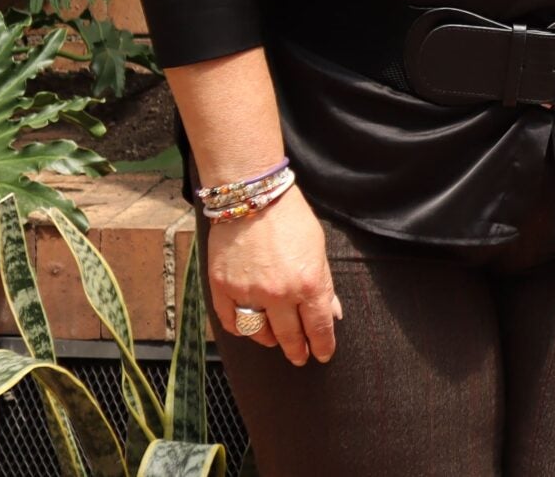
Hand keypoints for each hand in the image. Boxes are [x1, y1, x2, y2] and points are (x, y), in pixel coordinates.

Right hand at [209, 188, 342, 364]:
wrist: (252, 197)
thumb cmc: (290, 219)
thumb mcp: (318, 250)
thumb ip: (324, 284)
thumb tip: (332, 312)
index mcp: (307, 283)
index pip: (318, 326)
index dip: (322, 344)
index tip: (323, 354)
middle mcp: (278, 294)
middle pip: (289, 336)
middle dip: (297, 350)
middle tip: (300, 358)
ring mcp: (247, 292)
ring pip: (259, 334)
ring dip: (270, 340)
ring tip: (276, 340)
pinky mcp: (222, 288)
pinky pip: (231, 322)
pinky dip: (241, 328)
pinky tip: (249, 327)